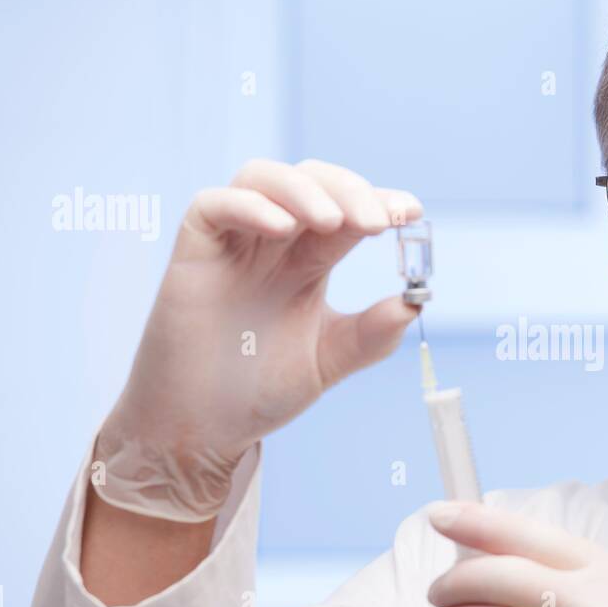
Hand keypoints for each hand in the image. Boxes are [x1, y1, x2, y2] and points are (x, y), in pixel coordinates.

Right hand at [95, 159, 422, 520]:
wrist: (203, 428)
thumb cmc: (257, 390)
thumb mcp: (328, 360)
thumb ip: (370, 334)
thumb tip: (413, 303)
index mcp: (309, 262)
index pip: (347, 211)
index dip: (379, 202)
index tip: (413, 213)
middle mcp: (273, 244)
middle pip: (311, 182)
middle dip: (349, 191)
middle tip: (378, 222)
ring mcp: (232, 244)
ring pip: (262, 178)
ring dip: (303, 189)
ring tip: (333, 221)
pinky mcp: (194, 252)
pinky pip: (213, 206)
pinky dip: (249, 206)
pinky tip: (282, 228)